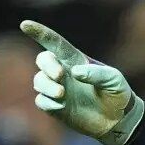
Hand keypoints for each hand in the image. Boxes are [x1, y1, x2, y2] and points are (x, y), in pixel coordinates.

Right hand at [22, 20, 144, 144]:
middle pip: (43, 60)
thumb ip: (96, 73)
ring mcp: (58, 89)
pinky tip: (62, 106)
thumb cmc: (117, 93)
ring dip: (47, 85)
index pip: (55, 43)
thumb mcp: (113, 79)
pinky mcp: (55, 106)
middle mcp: (63, 72)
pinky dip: (48, 102)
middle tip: (60, 75)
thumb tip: (74, 72)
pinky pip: (41, 101)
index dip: (40, 33)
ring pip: (39, 81)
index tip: (25, 25)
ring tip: (62, 93)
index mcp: (76, 60)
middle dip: (47, 65)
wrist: (119, 119)